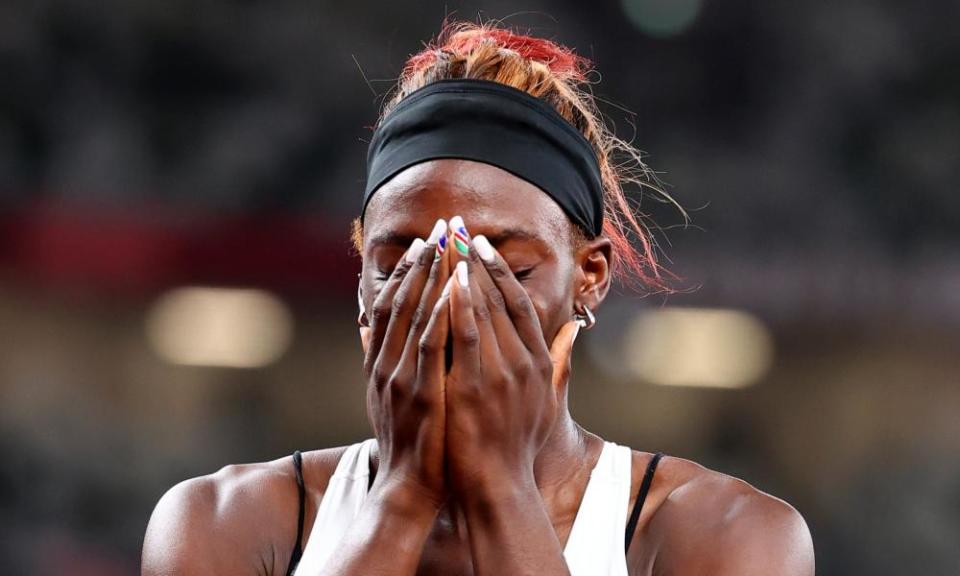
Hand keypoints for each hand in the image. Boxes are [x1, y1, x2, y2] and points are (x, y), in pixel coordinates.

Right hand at [360, 218, 452, 508]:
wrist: (408, 488)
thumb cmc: (409, 444)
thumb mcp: (385, 398)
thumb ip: (377, 360)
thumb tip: (365, 328)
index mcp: (380, 364)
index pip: (390, 307)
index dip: (406, 273)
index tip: (423, 244)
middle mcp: (385, 365)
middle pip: (400, 302)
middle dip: (421, 263)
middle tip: (438, 230)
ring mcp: (401, 378)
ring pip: (414, 315)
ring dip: (430, 277)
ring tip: (446, 246)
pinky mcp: (421, 393)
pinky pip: (431, 344)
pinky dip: (440, 312)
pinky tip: (453, 289)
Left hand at [442, 217, 580, 496]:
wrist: (497, 485)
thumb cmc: (516, 445)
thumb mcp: (546, 400)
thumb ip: (561, 361)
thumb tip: (574, 328)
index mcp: (539, 363)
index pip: (521, 304)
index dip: (501, 271)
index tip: (483, 245)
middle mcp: (524, 362)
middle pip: (501, 298)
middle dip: (479, 260)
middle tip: (460, 228)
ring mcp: (500, 373)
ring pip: (484, 310)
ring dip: (466, 272)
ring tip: (449, 242)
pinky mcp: (475, 386)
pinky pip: (466, 335)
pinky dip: (459, 305)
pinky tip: (448, 280)